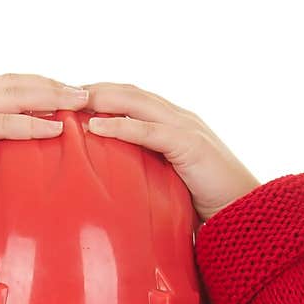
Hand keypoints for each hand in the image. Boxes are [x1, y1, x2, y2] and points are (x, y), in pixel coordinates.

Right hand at [0, 72, 89, 182]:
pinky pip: (1, 123)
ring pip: (13, 95)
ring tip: (79, 102)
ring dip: (50, 97)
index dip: (32, 84)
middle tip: (83, 90)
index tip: (61, 89)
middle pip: (12, 82)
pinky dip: (31, 123)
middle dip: (50, 84)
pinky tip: (55, 128)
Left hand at [79, 81, 259, 220]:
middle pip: (128, 92)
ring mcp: (185, 128)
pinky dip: (121, 125)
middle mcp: (178, 118)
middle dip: (93, 89)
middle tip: (57, 93)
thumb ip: (145, 178)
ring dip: (100, 99)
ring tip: (69, 101)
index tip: (67, 101)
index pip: (131, 99)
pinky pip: (149, 130)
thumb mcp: (169, 186)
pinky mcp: (189, 145)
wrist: (246, 213)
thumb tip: (113, 191)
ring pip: (136, 103)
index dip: (100, 95)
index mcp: (172, 124)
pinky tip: (95, 126)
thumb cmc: (207, 206)